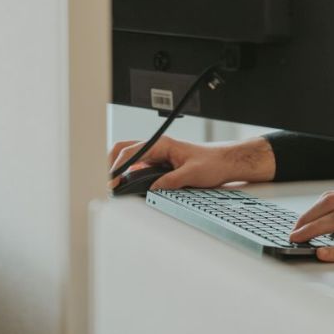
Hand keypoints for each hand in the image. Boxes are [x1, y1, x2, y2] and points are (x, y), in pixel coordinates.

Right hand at [107, 136, 275, 191]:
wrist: (226, 163)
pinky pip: (139, 167)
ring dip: (119, 169)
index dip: (118, 167)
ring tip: (113, 186)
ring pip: (130, 158)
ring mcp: (158, 155)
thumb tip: (152, 189)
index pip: (131, 152)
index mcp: (162, 144)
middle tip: (107, 182)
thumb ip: (170, 181)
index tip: (112, 181)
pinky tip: (127, 185)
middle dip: (111, 164)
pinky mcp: (160, 164)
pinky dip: (129, 174)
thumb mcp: (192, 174)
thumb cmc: (214, 162)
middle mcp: (157, 147)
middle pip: (124, 150)